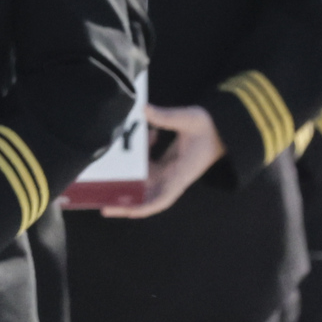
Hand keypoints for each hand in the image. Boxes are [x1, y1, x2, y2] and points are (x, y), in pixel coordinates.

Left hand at [114, 104, 222, 218]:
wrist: (221, 128)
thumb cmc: (209, 127)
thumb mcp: (189, 118)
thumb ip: (166, 116)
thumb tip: (144, 109)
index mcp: (181, 173)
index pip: (162, 198)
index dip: (144, 207)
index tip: (127, 211)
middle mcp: (173, 178)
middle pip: (146, 195)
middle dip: (125, 199)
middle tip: (101, 196)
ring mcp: (168, 173)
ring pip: (142, 182)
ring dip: (126, 178)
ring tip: (106, 173)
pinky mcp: (165, 165)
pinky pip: (145, 168)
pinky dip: (138, 158)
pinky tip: (139, 139)